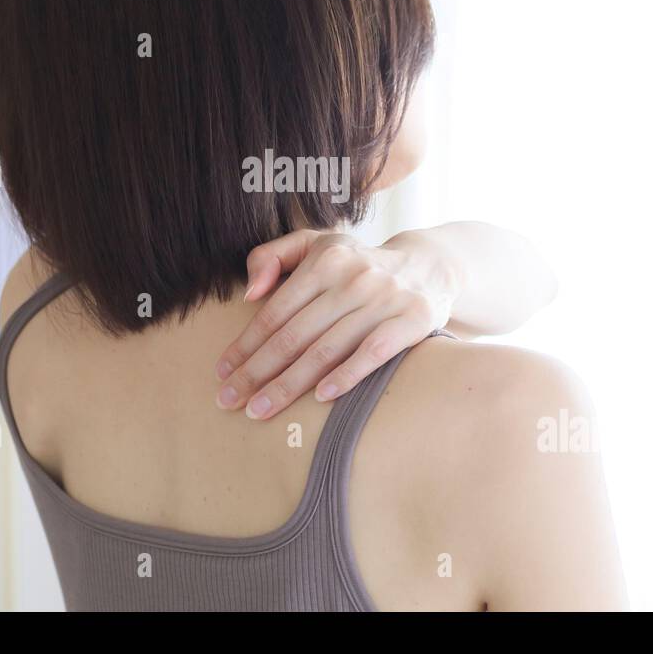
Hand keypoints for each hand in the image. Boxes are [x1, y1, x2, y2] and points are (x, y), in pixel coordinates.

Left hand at [214, 229, 459, 419]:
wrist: (430, 266)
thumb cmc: (358, 263)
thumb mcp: (316, 244)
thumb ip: (272, 256)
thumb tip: (249, 293)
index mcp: (324, 260)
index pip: (275, 311)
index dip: (245, 345)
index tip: (222, 373)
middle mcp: (352, 278)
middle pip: (294, 336)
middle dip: (257, 372)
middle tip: (230, 401)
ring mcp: (383, 300)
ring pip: (326, 349)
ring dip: (289, 384)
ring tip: (260, 409)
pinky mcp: (412, 320)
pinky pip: (373, 352)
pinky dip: (346, 375)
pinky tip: (320, 398)